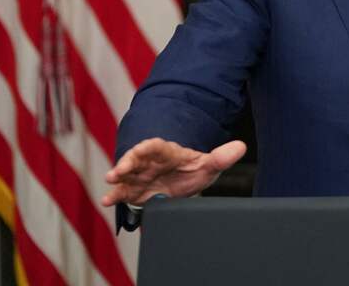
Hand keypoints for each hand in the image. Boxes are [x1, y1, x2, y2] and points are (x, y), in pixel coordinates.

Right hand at [101, 138, 246, 207]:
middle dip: (125, 164)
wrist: (184, 184)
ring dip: (116, 179)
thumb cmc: (193, 170)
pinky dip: (114, 196)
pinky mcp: (134, 191)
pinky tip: (106, 201)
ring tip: (109, 186)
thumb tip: (241, 147)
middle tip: (116, 172)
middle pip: (134, 159)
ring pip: (125, 175)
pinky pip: (122, 192)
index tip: (140, 151)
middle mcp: (149, 162)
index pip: (154, 146)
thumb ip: (221, 157)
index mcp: (166, 152)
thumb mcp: (208, 165)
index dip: (146, 148)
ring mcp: (139, 176)